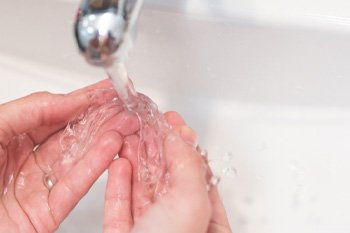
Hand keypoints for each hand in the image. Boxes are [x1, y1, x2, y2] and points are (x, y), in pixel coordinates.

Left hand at [0, 80, 137, 232]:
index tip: (104, 90)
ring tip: (125, 124)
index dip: (81, 100)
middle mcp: (26, 160)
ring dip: (104, 140)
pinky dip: (95, 167)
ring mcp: (38, 186)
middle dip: (101, 118)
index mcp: (9, 137)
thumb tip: (65, 100)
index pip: (53, 113)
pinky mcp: (46, 213)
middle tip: (124, 107)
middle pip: (71, 135)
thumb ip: (27, 111)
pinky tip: (110, 149)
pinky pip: (73, 187)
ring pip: (77, 159)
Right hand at [103, 112, 231, 232]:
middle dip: (157, 147)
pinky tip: (118, 164)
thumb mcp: (189, 203)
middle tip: (148, 123)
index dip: (185, 144)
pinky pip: (119, 205)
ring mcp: (151, 230)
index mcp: (206, 220)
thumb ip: (188, 166)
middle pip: (168, 177)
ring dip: (135, 160)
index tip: (174, 122)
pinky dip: (118, 183)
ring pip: (142, 189)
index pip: (198, 173)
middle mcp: (179, 224)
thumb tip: (179, 137)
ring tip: (129, 136)